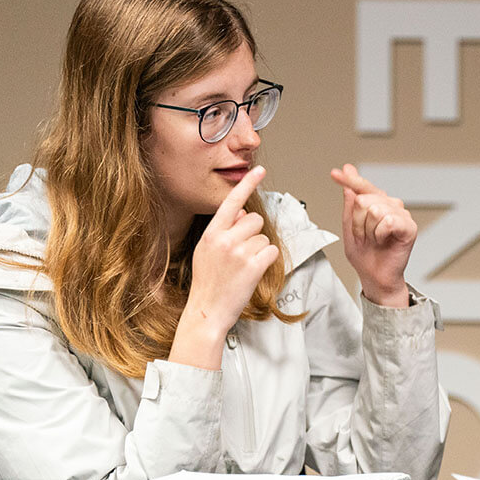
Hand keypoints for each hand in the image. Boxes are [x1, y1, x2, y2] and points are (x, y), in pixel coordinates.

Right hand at [170, 166, 279, 369]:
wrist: (207, 311)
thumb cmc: (208, 282)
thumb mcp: (207, 251)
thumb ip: (224, 230)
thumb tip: (244, 212)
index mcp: (211, 233)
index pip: (231, 202)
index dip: (247, 184)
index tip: (259, 169)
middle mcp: (224, 239)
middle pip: (255, 219)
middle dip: (254, 233)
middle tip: (242, 252)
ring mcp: (239, 253)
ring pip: (264, 236)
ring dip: (259, 249)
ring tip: (243, 266)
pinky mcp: (254, 266)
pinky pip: (271, 251)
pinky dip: (267, 260)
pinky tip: (254, 271)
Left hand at [330, 164, 414, 307]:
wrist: (375, 276)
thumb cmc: (364, 254)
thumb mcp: (349, 227)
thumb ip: (349, 203)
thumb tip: (348, 177)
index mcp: (376, 202)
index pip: (362, 186)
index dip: (349, 179)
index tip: (335, 173)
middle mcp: (390, 205)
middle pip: (363, 200)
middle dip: (358, 223)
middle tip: (364, 236)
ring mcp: (401, 214)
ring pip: (375, 210)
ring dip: (368, 231)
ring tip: (374, 240)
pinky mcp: (409, 226)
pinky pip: (388, 221)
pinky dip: (380, 234)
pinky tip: (384, 241)